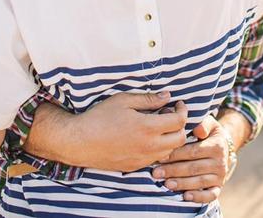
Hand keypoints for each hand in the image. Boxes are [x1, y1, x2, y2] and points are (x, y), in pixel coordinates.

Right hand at [26, 92, 187, 171]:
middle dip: (180, 125)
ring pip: (169, 151)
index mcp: (148, 128)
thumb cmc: (100, 117)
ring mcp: (142, 159)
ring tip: (158, 125)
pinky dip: (159, 149)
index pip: (179, 122)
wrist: (80, 141)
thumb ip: (149, 99)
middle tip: (169, 114)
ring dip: (170, 138)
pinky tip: (147, 138)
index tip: (178, 104)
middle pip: (180, 139)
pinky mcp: (134, 167)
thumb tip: (167, 96)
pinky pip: (155, 159)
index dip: (183, 111)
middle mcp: (148, 147)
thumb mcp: (124, 100)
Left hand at [152, 114, 228, 202]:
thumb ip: (204, 123)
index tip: (160, 156)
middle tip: (156, 173)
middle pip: (193, 168)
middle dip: (173, 170)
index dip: (176, 155)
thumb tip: (198, 130)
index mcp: (217, 145)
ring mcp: (220, 176)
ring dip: (181, 184)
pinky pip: (211, 195)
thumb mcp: (210, 124)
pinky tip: (186, 197)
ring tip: (165, 184)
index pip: (193, 151)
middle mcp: (220, 162)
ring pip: (199, 182)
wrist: (223, 146)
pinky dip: (199, 197)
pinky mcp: (219, 187)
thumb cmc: (209, 133)